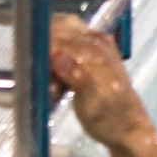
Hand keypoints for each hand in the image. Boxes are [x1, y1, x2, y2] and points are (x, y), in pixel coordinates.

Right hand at [49, 15, 155, 151]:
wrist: (130, 129)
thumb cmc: (109, 120)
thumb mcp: (90, 106)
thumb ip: (77, 79)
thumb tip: (57, 57)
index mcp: (95, 54)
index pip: (57, 38)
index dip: (39, 49)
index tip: (27, 66)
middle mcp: (98, 43)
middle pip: (61, 27)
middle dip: (43, 45)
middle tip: (38, 73)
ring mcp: (101, 44)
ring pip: (66, 30)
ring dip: (51, 47)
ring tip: (49, 76)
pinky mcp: (100, 51)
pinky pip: (74, 39)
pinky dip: (61, 49)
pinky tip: (58, 75)